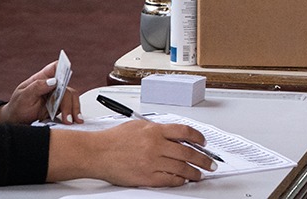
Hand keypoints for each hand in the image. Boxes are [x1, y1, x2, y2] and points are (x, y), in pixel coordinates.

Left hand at [0, 61, 80, 124]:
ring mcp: (57, 95)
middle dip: (68, 101)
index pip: (56, 67)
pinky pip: (71, 106)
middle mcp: (52, 85)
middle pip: (66, 86)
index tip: (66, 76)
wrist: (16, 121)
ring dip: (73, 108)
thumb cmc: (18, 106)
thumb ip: (37, 87)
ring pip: (71, 97)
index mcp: (42, 78)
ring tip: (72, 121)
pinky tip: (75, 121)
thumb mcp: (23, 97)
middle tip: (67, 116)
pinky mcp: (60, 106)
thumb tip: (54, 81)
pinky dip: (73, 113)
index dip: (63, 68)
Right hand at [48, 120, 214, 186]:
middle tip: (210, 163)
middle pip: (188, 152)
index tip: (204, 142)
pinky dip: (180, 180)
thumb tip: (174, 134)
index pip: (185, 132)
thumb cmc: (113, 139)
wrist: (96, 153)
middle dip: (203, 159)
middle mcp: (156, 145)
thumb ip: (157, 129)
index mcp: (155, 130)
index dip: (199, 138)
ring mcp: (152, 162)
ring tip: (199, 174)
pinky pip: (169, 180)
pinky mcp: (146, 176)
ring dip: (194, 172)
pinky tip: (184, 180)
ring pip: (182, 167)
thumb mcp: (138, 126)